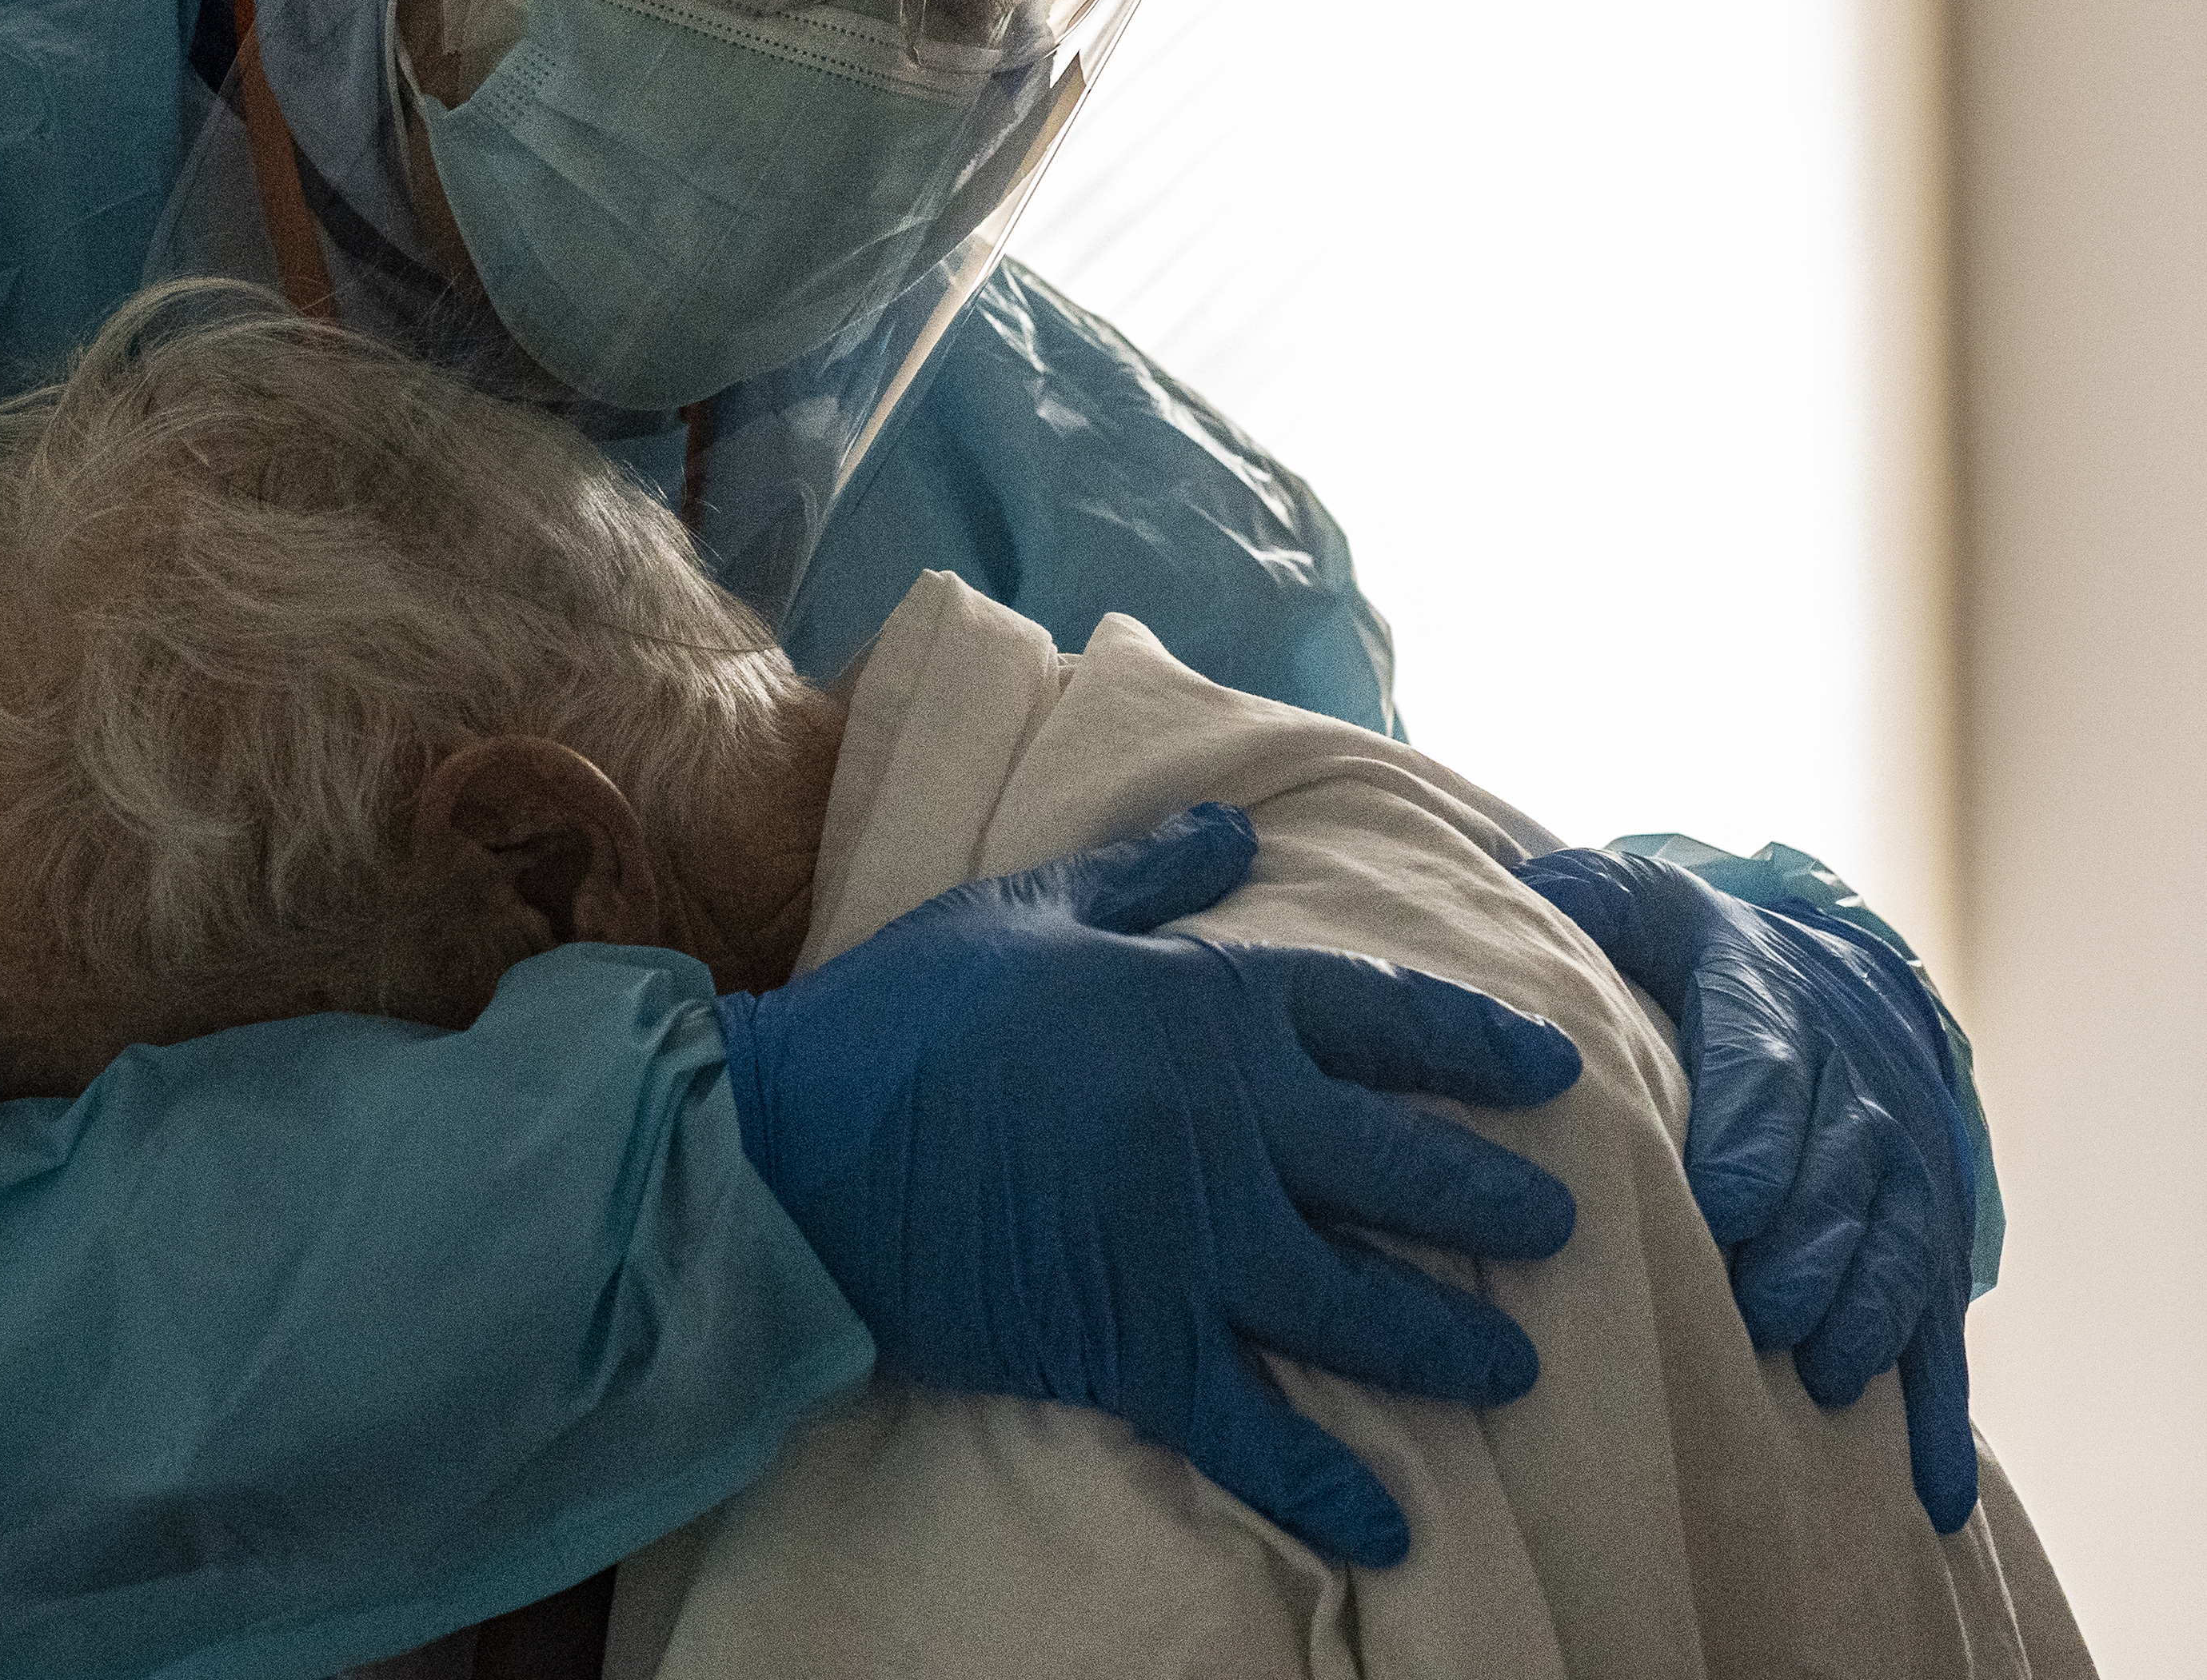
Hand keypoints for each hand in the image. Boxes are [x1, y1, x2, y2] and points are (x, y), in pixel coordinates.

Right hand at [717, 803, 1582, 1566]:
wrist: (800, 1142)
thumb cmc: (907, 1009)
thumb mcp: (1028, 909)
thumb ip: (1147, 875)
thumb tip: (1239, 832)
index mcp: (1210, 1005)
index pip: (1384, 1018)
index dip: (1479, 1044)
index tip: (1552, 1072)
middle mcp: (1231, 1126)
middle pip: (1405, 1169)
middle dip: (1496, 1201)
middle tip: (1559, 1227)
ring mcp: (1192, 1246)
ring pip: (1362, 1306)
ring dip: (1447, 1339)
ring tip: (1511, 1365)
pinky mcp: (1136, 1342)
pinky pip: (1255, 1428)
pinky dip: (1325, 1485)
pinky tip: (1389, 1525)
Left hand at [1514, 848, 1974, 1530]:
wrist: (1834, 982)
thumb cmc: (1703, 958)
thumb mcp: (1652, 906)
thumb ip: (1597, 900)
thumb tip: (1534, 890)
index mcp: (1776, 1015)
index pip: (1768, 1071)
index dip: (1755, 1136)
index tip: (1726, 1201)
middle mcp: (1855, 1094)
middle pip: (1837, 1173)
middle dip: (1805, 1245)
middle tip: (1759, 1309)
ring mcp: (1902, 1173)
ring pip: (1898, 1246)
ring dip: (1865, 1312)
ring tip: (1820, 1374)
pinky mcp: (1926, 1241)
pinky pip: (1940, 1327)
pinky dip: (1939, 1410)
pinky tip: (1928, 1488)